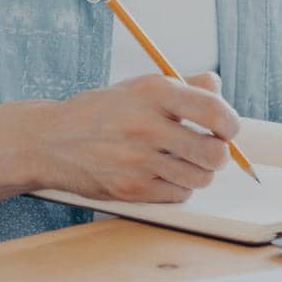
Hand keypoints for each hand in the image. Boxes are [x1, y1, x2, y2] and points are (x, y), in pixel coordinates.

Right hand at [35, 71, 237, 202]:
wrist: (50, 141)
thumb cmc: (102, 111)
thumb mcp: (139, 87)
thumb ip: (183, 86)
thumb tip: (217, 86)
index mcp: (154, 92)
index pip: (214, 111)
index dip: (230, 124)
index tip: (227, 128)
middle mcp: (146, 126)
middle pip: (214, 152)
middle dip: (220, 153)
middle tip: (210, 149)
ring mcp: (137, 161)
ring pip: (200, 177)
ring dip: (200, 171)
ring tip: (183, 160)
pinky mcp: (130, 189)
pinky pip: (179, 195)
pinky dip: (179, 187)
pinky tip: (163, 174)